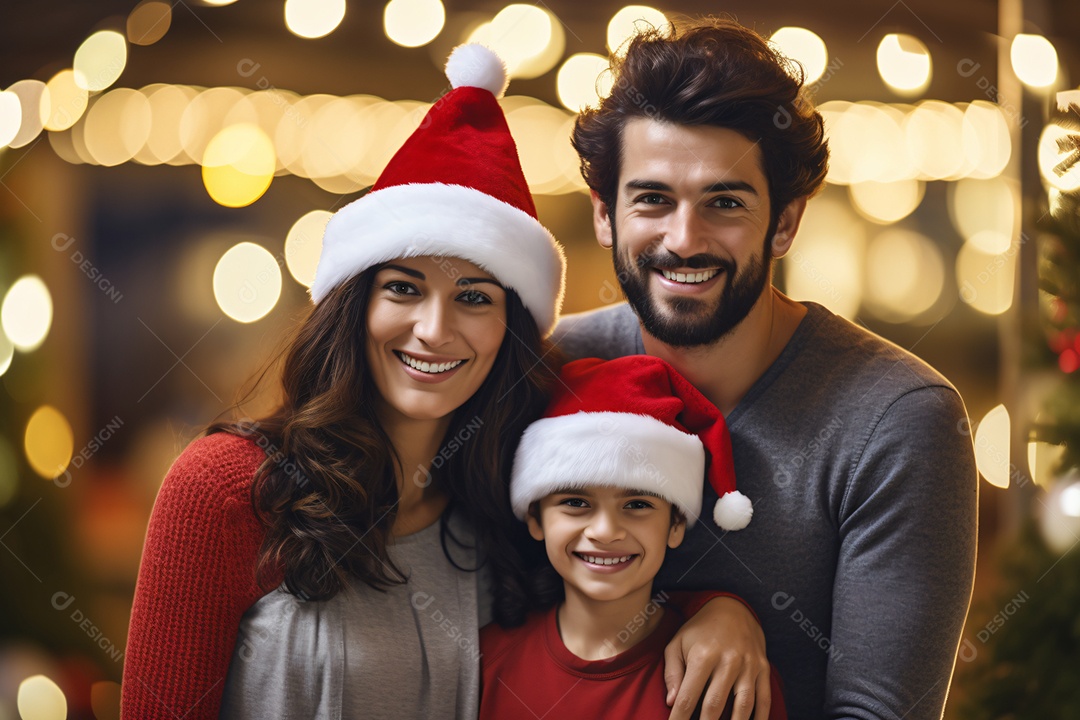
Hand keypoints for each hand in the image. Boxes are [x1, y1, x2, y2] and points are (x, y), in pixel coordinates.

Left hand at [663, 596, 771, 719]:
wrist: (731, 607)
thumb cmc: (698, 630)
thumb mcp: (677, 644)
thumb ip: (672, 673)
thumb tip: (672, 702)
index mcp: (702, 656)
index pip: (688, 697)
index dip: (680, 719)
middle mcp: (727, 661)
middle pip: (715, 706)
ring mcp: (748, 665)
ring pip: (743, 706)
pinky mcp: (763, 668)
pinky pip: (764, 698)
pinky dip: (759, 717)